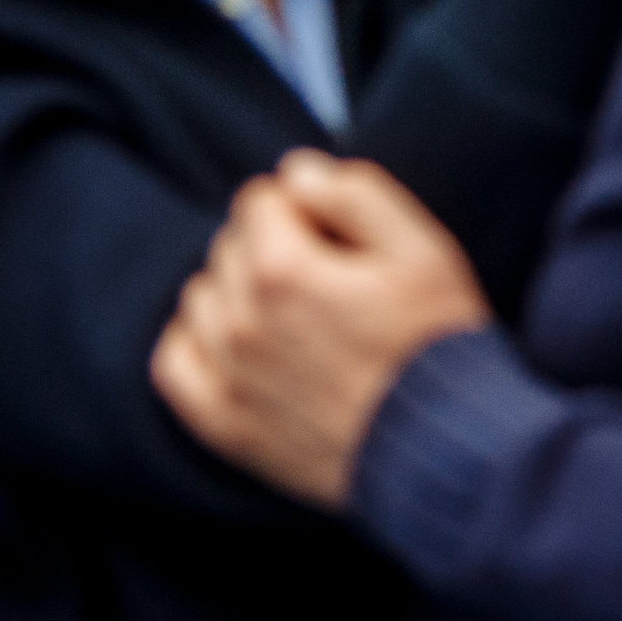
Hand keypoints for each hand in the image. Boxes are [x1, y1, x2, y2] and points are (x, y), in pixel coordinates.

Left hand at [151, 151, 489, 510]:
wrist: (446, 447)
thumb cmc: (440, 344)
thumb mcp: (423, 250)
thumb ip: (357, 194)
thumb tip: (296, 173)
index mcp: (284, 271)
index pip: (261, 200)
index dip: (307, 208)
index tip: (344, 237)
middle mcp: (242, 322)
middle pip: (230, 247)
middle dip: (273, 246)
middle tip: (331, 278)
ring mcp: (230, 377)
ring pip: (201, 298)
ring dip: (238, 292)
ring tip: (296, 315)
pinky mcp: (227, 426)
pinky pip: (175, 363)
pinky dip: (197, 343)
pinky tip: (239, 344)